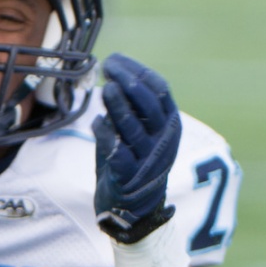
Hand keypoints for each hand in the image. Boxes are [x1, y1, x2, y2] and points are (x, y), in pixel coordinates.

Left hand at [94, 53, 181, 242]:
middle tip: (110, 67)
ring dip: (119, 107)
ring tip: (104, 89)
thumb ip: (127, 104)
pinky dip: (106, 135)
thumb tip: (110, 71)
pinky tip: (97, 123)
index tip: (116, 59)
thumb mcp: (136, 128)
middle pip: (150, 106)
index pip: (160, 90)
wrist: (133, 207)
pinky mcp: (129, 176)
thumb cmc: (132, 158)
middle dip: (130, 83)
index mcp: (168, 123)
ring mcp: (148, 159)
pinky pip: (118, 153)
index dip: (138, 71)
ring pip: (134, 128)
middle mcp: (163, 140)